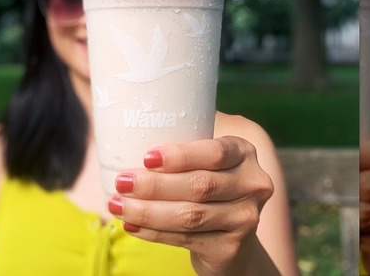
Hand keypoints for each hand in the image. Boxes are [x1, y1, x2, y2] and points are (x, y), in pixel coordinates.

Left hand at [108, 136, 275, 275]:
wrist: (231, 241)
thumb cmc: (207, 188)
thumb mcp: (206, 162)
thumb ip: (184, 141)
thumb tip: (130, 120)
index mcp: (244, 153)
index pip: (215, 153)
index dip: (181, 156)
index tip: (146, 158)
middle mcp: (253, 184)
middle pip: (199, 185)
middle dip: (154, 185)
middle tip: (121, 182)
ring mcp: (245, 219)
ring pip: (189, 215)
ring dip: (147, 211)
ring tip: (117, 205)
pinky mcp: (230, 248)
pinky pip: (185, 238)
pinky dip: (153, 232)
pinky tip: (131, 226)